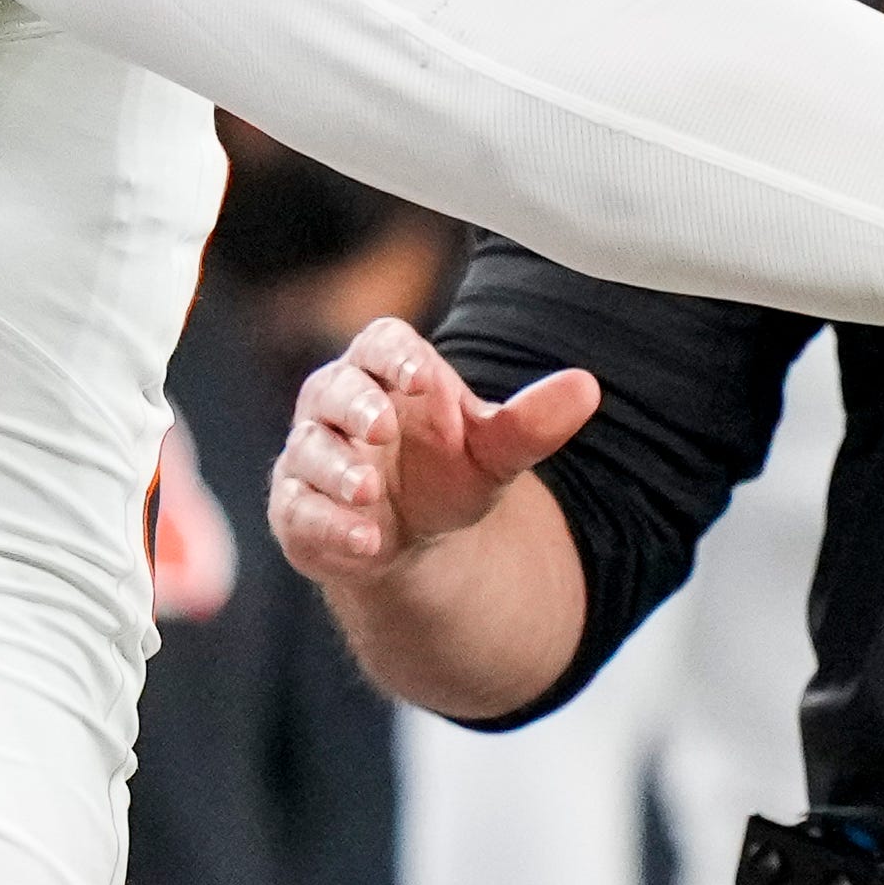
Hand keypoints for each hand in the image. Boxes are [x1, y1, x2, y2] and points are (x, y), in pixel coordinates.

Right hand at [268, 318, 599, 590]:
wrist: (414, 539)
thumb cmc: (447, 472)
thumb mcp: (494, 451)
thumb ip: (532, 422)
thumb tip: (587, 386)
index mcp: (386, 372)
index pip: (380, 343)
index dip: (396, 356)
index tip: (421, 377)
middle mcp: (338, 405)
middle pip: (332, 388)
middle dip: (356, 406)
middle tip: (383, 427)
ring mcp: (311, 456)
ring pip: (310, 450)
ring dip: (338, 470)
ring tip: (370, 491)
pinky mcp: (296, 508)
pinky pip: (299, 510)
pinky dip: (330, 525)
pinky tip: (366, 541)